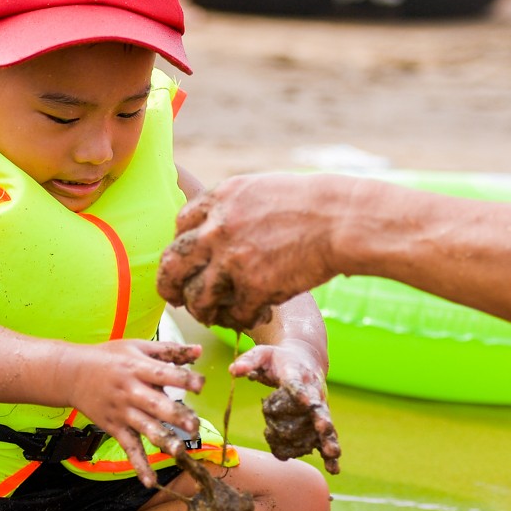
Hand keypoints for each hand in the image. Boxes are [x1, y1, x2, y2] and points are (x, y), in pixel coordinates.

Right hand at [62, 340, 204, 486]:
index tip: (201, 385)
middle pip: (156, 405)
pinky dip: (138, 465)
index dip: (183, 379)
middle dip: (176, 416)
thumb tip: (199, 350)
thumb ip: (170, 351)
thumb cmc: (109, 358)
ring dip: (162, 440)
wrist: (71, 374)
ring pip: (145, 428)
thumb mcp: (138, 347)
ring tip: (180, 451)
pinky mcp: (115, 428)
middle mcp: (131, 391)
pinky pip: (129, 448)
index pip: (164, 374)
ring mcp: (122, 412)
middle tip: (194, 425)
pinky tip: (150, 481)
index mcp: (138, 369)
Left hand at [158, 174, 343, 330]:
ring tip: (216, 316)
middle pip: (173, 265)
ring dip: (204, 311)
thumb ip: (230, 206)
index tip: (186, 263)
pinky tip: (256, 317)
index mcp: (218, 200)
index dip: (180, 249)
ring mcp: (233, 260)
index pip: (179, 227)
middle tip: (176, 299)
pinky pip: (235, 315)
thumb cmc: (309, 203)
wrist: (340, 219)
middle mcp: (217, 229)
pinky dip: (242, 321)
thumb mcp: (259, 189)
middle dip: (170, 286)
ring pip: (197, 298)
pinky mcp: (255, 287)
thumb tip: (211, 224)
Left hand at [232, 340, 340, 472]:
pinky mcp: (320, 419)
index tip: (303, 400)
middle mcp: (312, 391)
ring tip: (333, 454)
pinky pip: (326, 437)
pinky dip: (330, 453)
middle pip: (318, 406)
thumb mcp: (261, 354)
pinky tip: (334, 468)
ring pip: (326, 424)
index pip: (296, 383)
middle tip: (323, 428)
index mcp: (296, 373)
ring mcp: (318, 407)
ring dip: (328, 439)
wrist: (305, 359)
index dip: (299, 392)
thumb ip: (247, 362)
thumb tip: (232, 370)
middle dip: (321, 418)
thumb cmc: (279, 359)